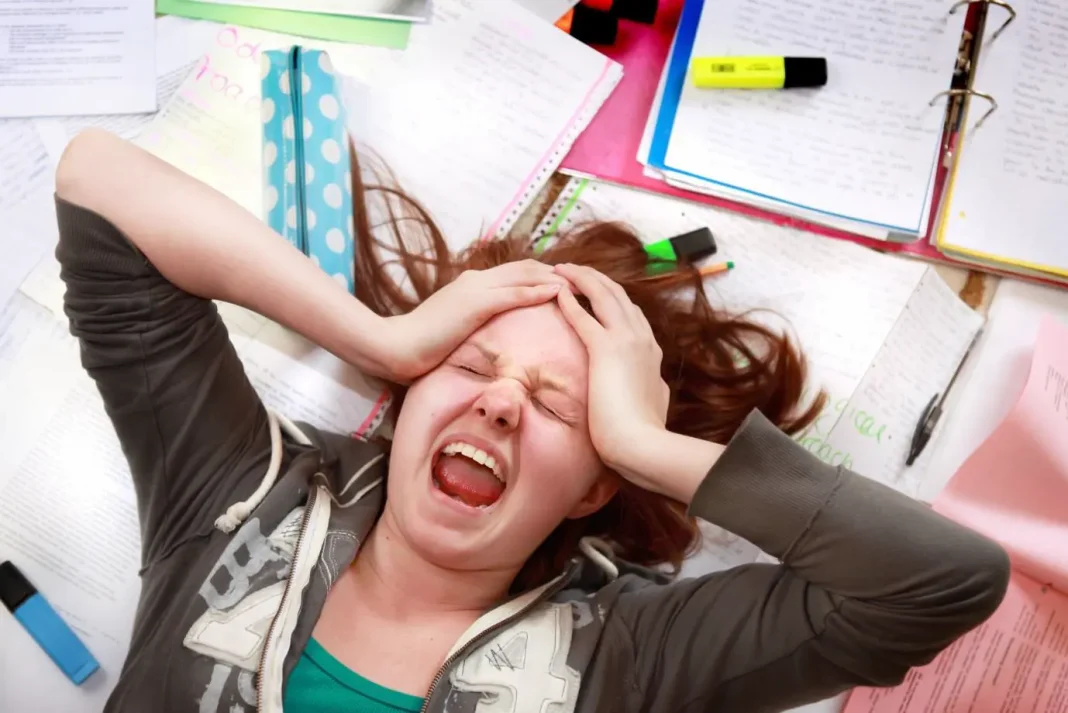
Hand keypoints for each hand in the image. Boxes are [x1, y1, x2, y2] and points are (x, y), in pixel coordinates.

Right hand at [379, 260, 566, 381]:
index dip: (544, 275)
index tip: (568, 284)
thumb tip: (490, 333)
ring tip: (581, 285)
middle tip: (585, 281)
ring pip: (524, 275)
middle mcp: (476, 280)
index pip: (516, 273)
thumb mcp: (454, 329)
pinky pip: (512, 293)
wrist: (396, 347)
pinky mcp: (474, 303)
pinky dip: (537, 291)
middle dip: (556, 272)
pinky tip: (557, 293)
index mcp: (472, 284)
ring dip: (554, 277)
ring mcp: (475, 289)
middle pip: (526, 268)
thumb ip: (474, 323)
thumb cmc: (422, 345)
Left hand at [553, 264, 671, 491]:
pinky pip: (585, 317)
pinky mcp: (607, 350)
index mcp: (652, 351)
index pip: (631, 313)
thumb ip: (649, 388)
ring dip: (583, 278)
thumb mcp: (653, 402)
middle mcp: (642, 339)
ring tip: (562, 269)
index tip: (595, 290)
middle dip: (595, 279)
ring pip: (604, 295)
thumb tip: (650, 389)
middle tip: (574, 269)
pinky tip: (557, 292)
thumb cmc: (643, 433)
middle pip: (618, 295)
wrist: (643, 444)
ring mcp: (627, 341)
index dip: (612, 297)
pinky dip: (570, 301)